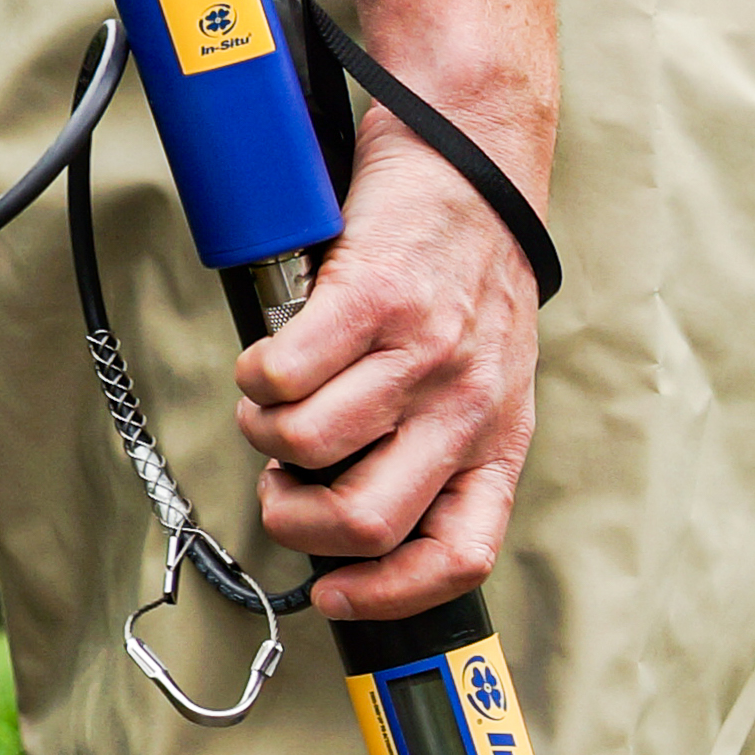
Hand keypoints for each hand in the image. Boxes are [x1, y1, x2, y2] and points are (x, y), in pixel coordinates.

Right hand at [230, 116, 546, 619]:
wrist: (472, 159)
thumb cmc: (466, 273)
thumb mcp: (485, 376)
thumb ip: (439, 444)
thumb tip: (355, 517)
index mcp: (498, 438)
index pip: (461, 553)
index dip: (391, 593)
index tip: (337, 595)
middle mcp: (467, 406)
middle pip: (365, 520)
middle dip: (295, 518)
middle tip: (284, 479)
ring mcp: (423, 354)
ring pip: (306, 445)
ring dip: (264, 431)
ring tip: (275, 398)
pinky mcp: (373, 299)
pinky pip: (282, 374)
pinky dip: (256, 374)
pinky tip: (272, 353)